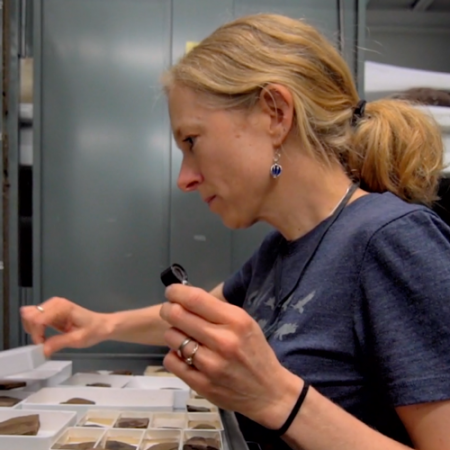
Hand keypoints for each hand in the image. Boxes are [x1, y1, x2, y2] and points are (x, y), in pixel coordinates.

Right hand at [21, 297, 111, 356]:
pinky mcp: (52, 312)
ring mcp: (53, 306)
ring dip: (33, 330)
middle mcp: (56, 303)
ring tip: (44, 340)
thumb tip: (42, 350)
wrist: (102, 325)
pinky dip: (35, 329)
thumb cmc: (93, 330)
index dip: (37, 333)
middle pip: (30, 315)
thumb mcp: (78, 340)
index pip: (38, 318)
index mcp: (63, 307)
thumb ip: (59, 343)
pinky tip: (43, 337)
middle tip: (42, 343)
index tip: (42, 344)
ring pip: (30, 316)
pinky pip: (35, 318)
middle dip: (33, 331)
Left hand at [160, 285, 302, 428]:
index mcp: (236, 321)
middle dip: (168, 309)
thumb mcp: (245, 323)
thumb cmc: (255, 351)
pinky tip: (184, 356)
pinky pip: (171, 361)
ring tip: (184, 337)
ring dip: (173, 334)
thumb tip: (184, 298)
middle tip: (170, 311)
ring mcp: (210, 364)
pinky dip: (174, 355)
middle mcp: (223, 340)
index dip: (176, 292)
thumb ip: (217, 311)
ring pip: (171, 337)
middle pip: (177, 315)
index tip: (171, 291)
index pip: (195, 299)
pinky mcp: (201, 384)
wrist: (269, 392)